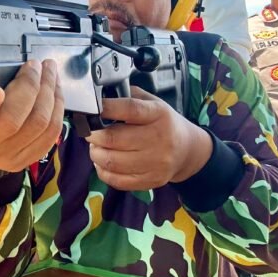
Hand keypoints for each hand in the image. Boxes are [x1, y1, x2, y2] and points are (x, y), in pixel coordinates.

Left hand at [86, 87, 212, 190]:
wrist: (187, 149)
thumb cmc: (162, 122)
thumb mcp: (151, 102)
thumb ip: (128, 96)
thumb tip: (99, 96)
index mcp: (158, 114)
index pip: (130, 109)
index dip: (106, 108)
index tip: (91, 108)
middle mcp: (159, 139)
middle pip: (114, 139)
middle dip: (94, 135)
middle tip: (90, 132)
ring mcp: (156, 162)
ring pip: (112, 162)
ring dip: (96, 154)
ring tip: (97, 147)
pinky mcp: (152, 180)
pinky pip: (117, 180)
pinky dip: (103, 171)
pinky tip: (104, 162)